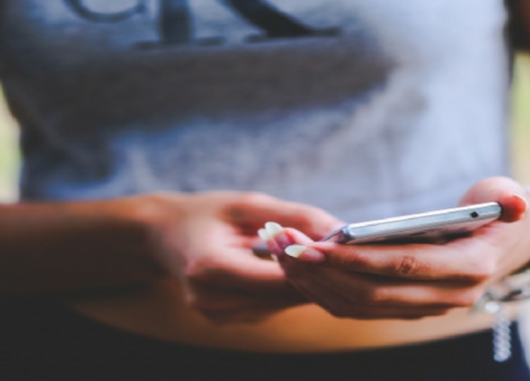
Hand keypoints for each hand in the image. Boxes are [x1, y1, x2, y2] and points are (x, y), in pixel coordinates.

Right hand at [143, 192, 342, 324]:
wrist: (163, 234)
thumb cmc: (207, 213)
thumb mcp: (248, 204)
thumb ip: (296, 217)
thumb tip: (343, 230)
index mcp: (210, 268)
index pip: (279, 278)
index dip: (315, 264)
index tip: (343, 246)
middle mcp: (211, 300)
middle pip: (284, 295)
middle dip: (317, 273)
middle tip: (344, 249)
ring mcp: (218, 315)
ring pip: (282, 304)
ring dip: (306, 282)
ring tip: (323, 253)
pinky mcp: (227, 320)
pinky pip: (272, 306)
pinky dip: (288, 287)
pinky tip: (297, 267)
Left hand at [266, 177, 529, 319]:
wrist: (510, 246)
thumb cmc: (501, 213)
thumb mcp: (509, 196)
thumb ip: (508, 199)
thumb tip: (512, 204)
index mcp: (469, 270)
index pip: (404, 267)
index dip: (358, 260)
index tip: (315, 246)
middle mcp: (447, 298)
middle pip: (372, 295)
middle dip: (322, 272)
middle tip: (283, 246)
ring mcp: (425, 309)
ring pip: (359, 307)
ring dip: (315, 283)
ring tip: (279, 252)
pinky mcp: (406, 309)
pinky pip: (358, 308)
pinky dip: (324, 290)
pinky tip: (297, 267)